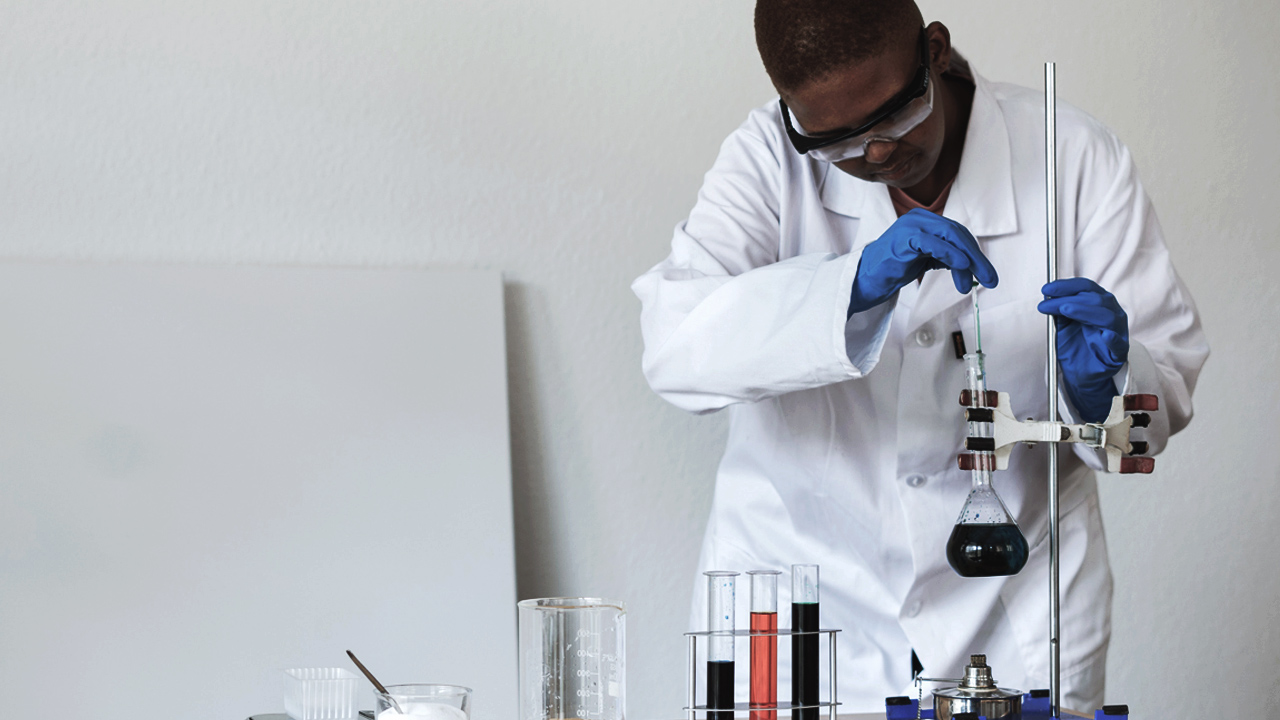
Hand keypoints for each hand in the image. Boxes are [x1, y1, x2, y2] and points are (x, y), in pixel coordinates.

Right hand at [848, 208, 997, 315]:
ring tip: (972, 282)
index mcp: (925, 221)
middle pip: (958, 234)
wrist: (865, 278)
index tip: (986, 273)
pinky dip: (951, 254)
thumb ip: (946, 257)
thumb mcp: (926, 259)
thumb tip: (972, 266)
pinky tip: (962, 266)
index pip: (959, 233)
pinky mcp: (904, 239)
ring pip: (950, 236)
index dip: (975, 253)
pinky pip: (933, 243)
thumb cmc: (892, 269)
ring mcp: (911, 226)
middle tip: (989, 279)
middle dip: (977, 258)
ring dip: (968, 260)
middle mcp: (920, 219)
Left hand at [1037, 278, 1128, 422]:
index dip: (1066, 286)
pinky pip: (1119, 344)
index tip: (1046, 289)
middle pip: (1094, 299)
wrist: (1083, 372)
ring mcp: (1118, 331)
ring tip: (1066, 309)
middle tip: (1047, 304)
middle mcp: (1111, 312)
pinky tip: (1106, 336)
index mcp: (1099, 303)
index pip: (1085, 287)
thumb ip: (1059, 311)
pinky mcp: (1119, 351)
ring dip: (1084, 311)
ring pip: (1107, 316)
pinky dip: (1112, 339)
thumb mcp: (1063, 325)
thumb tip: (1047, 296)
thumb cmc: (1076, 345)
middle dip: (1067, 299)